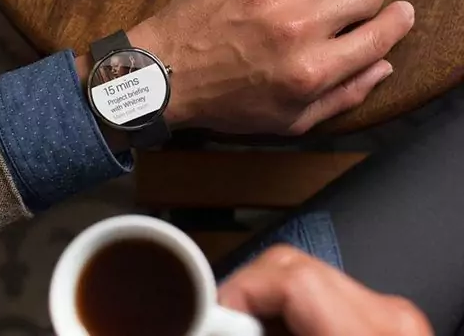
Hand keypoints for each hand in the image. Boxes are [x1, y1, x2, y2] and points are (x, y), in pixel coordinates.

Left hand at [128, 0, 414, 133]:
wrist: (166, 74)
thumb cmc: (225, 102)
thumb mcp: (287, 121)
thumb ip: (342, 96)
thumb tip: (383, 65)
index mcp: (312, 71)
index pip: (381, 32)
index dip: (397, 21)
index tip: (396, 15)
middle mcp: (298, 27)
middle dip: (363, 1)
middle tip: (341, 11)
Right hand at [218, 246, 431, 334]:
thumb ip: (256, 335)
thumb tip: (205, 326)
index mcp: (370, 331)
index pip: (288, 276)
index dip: (237, 292)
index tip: (211, 317)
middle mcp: (385, 312)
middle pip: (289, 264)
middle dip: (244, 292)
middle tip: (223, 325)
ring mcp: (386, 311)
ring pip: (298, 273)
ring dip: (263, 300)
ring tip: (248, 332)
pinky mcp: (381, 317)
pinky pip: (318, 293)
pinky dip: (287, 309)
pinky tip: (276, 333)